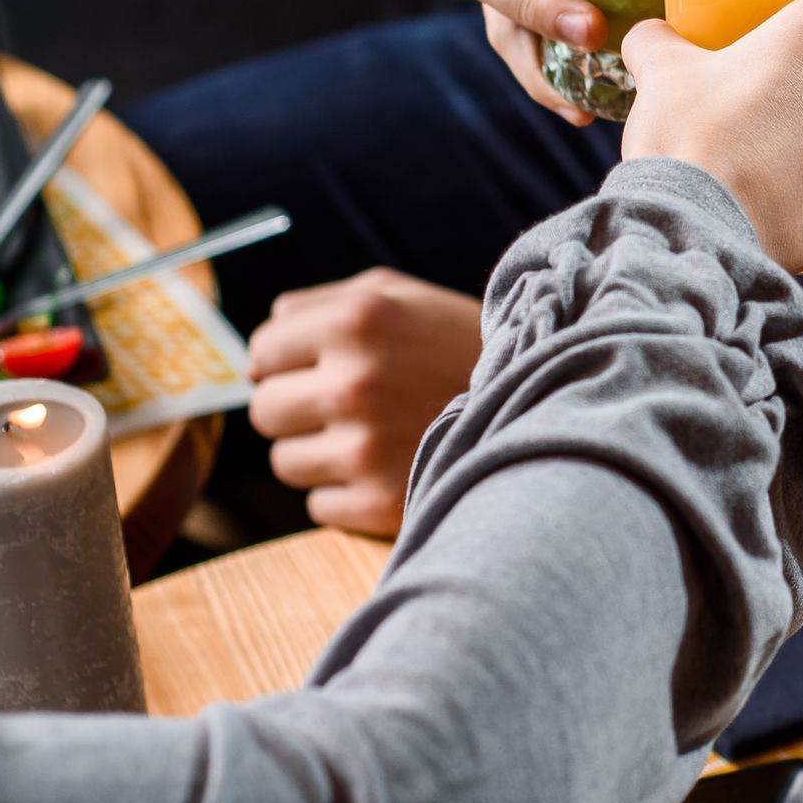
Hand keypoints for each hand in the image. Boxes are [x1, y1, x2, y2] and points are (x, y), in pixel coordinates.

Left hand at [248, 271, 484, 535]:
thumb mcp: (399, 296)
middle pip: (265, 411)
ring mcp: (365, 448)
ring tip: (372, 438)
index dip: (285, 362)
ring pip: (286, 463)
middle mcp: (354, 383)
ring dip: (319, 454)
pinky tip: (388, 470)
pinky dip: (346, 493)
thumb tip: (259, 345)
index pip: (261, 353)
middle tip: (348, 407)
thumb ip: (320, 305)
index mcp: (355, 322)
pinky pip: (318, 506)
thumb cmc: (459, 345)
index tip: (318, 369)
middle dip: (297, 409)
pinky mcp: (379, 502)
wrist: (543, 403)